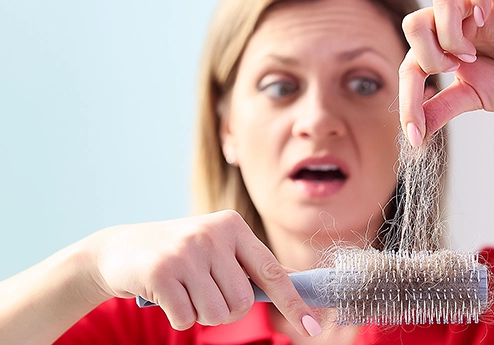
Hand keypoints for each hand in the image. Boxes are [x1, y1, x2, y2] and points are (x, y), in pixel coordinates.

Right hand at [86, 210, 317, 334]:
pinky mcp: (161, 271)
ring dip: (200, 314)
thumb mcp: (216, 249)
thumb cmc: (179, 254)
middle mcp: (213, 234)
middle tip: (202, 292)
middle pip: (242, 302)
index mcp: (233, 226)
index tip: (315, 327)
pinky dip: (178, 317)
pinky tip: (165, 296)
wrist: (119, 250)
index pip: (272, 271)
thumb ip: (250, 266)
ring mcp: (187, 251)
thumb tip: (293, 284)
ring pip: (216, 313)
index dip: (294, 302)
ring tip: (184, 291)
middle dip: (225, 310)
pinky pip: (186, 318)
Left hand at [399, 0, 493, 145]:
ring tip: (471, 53)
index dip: (408, 103)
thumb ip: (441, 109)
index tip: (416, 135)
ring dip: (450, 34)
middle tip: (454, 70)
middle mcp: (450, 25)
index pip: (409, 68)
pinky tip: (485, 19)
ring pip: (442, 0)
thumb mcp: (469, 98)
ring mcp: (474, 9)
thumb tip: (417, 133)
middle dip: (428, 55)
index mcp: (437, 48)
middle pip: (413, 23)